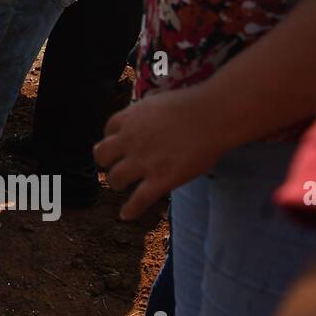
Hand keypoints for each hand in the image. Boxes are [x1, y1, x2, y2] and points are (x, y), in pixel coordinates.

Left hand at [94, 83, 229, 220]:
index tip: (120, 145)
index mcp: (130, 118)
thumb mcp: (159, 100)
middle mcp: (130, 140)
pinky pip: (138, 200)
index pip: (108, 130)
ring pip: (115, 178)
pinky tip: (126, 216)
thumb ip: (146, 110)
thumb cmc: (193, 105)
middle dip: (106, 161)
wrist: (213, 116)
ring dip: (116, 182)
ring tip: (121, 186)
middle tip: (116, 165)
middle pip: (102, 155)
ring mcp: (143, 161)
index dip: (112, 138)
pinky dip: (130, 210)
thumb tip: (146, 109)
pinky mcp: (160, 179)